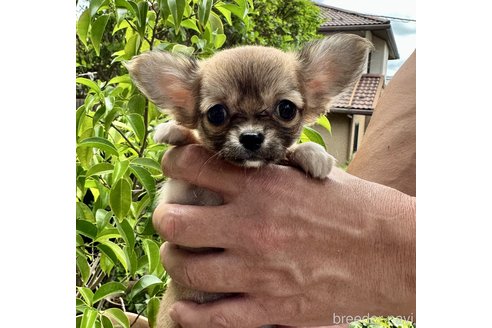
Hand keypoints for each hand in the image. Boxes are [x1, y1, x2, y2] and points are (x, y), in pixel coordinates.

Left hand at [153, 144, 415, 326]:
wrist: (395, 252)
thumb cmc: (358, 209)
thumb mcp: (313, 174)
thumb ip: (271, 171)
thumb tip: (240, 165)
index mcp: (264, 186)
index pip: (194, 167)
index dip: (173, 163)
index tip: (172, 166)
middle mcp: (253, 226)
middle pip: (175, 221)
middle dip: (165, 217)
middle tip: (171, 218)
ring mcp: (259, 270)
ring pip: (185, 268)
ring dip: (174, 260)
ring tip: (179, 256)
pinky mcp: (271, 306)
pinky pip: (212, 317)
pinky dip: (190, 314)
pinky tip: (183, 308)